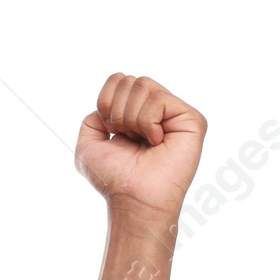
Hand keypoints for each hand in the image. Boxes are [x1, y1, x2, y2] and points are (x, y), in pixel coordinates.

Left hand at [75, 74, 205, 224]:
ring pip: (143, 85)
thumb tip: (105, 106)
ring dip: (132, 119)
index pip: (118, 80)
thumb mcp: (88, 147)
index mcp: (135, 113)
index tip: (111, 132)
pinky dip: (148, 123)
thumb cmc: (113, 178)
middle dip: (118, 113)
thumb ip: (91, 120)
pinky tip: (156, 142)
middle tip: (128, 139)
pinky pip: (159, 99)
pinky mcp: (191, 118)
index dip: (106, 102)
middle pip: (130, 81)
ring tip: (142, 142)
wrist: (132, 198)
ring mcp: (174, 113)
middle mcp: (156, 110)